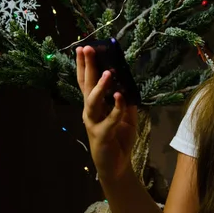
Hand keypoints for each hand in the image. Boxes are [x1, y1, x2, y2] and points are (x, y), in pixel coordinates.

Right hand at [76, 46, 137, 181]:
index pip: (87, 81)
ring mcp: (94, 123)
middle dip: (87, 67)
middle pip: (86, 86)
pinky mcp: (102, 135)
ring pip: (93, 102)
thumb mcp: (127, 115)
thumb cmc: (119, 138)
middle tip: (88, 49)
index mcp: (95, 105)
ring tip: (107, 73)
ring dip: (100, 87)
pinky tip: (120, 97)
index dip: (84, 65)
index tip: (84, 47)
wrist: (118, 165)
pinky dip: (116, 108)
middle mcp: (90, 111)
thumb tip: (129, 82)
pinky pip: (110, 119)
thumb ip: (127, 100)